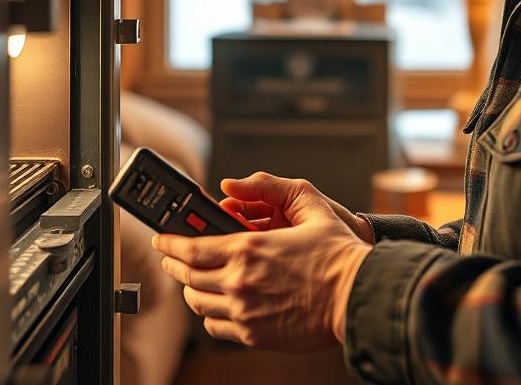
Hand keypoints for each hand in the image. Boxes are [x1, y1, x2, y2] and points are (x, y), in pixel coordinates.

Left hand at [153, 172, 371, 350]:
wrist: (358, 296)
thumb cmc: (338, 254)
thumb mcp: (310, 205)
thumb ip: (270, 187)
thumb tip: (232, 185)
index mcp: (249, 249)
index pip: (190, 248)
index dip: (169, 243)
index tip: (162, 239)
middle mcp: (240, 282)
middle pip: (188, 275)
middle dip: (173, 264)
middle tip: (170, 256)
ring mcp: (244, 312)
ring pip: (197, 303)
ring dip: (189, 288)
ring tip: (192, 278)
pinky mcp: (253, 335)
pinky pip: (215, 326)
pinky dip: (208, 313)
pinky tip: (214, 303)